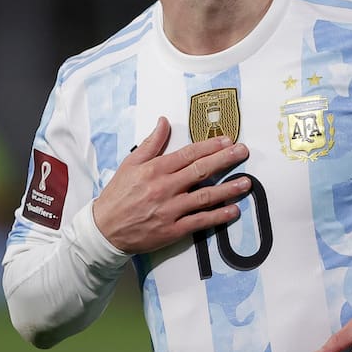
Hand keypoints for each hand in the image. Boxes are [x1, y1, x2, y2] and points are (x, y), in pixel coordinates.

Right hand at [92, 116, 250, 253]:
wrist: (104, 229)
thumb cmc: (118, 195)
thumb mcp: (130, 164)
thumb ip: (150, 143)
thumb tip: (164, 121)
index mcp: (155, 169)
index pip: (188, 154)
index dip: (210, 146)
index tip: (227, 140)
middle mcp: (165, 187)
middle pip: (201, 170)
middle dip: (225, 160)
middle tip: (243, 152)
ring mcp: (171, 210)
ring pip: (205, 196)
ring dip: (228, 189)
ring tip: (247, 182)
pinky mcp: (173, 230)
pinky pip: (200, 221)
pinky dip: (218, 216)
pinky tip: (233, 210)